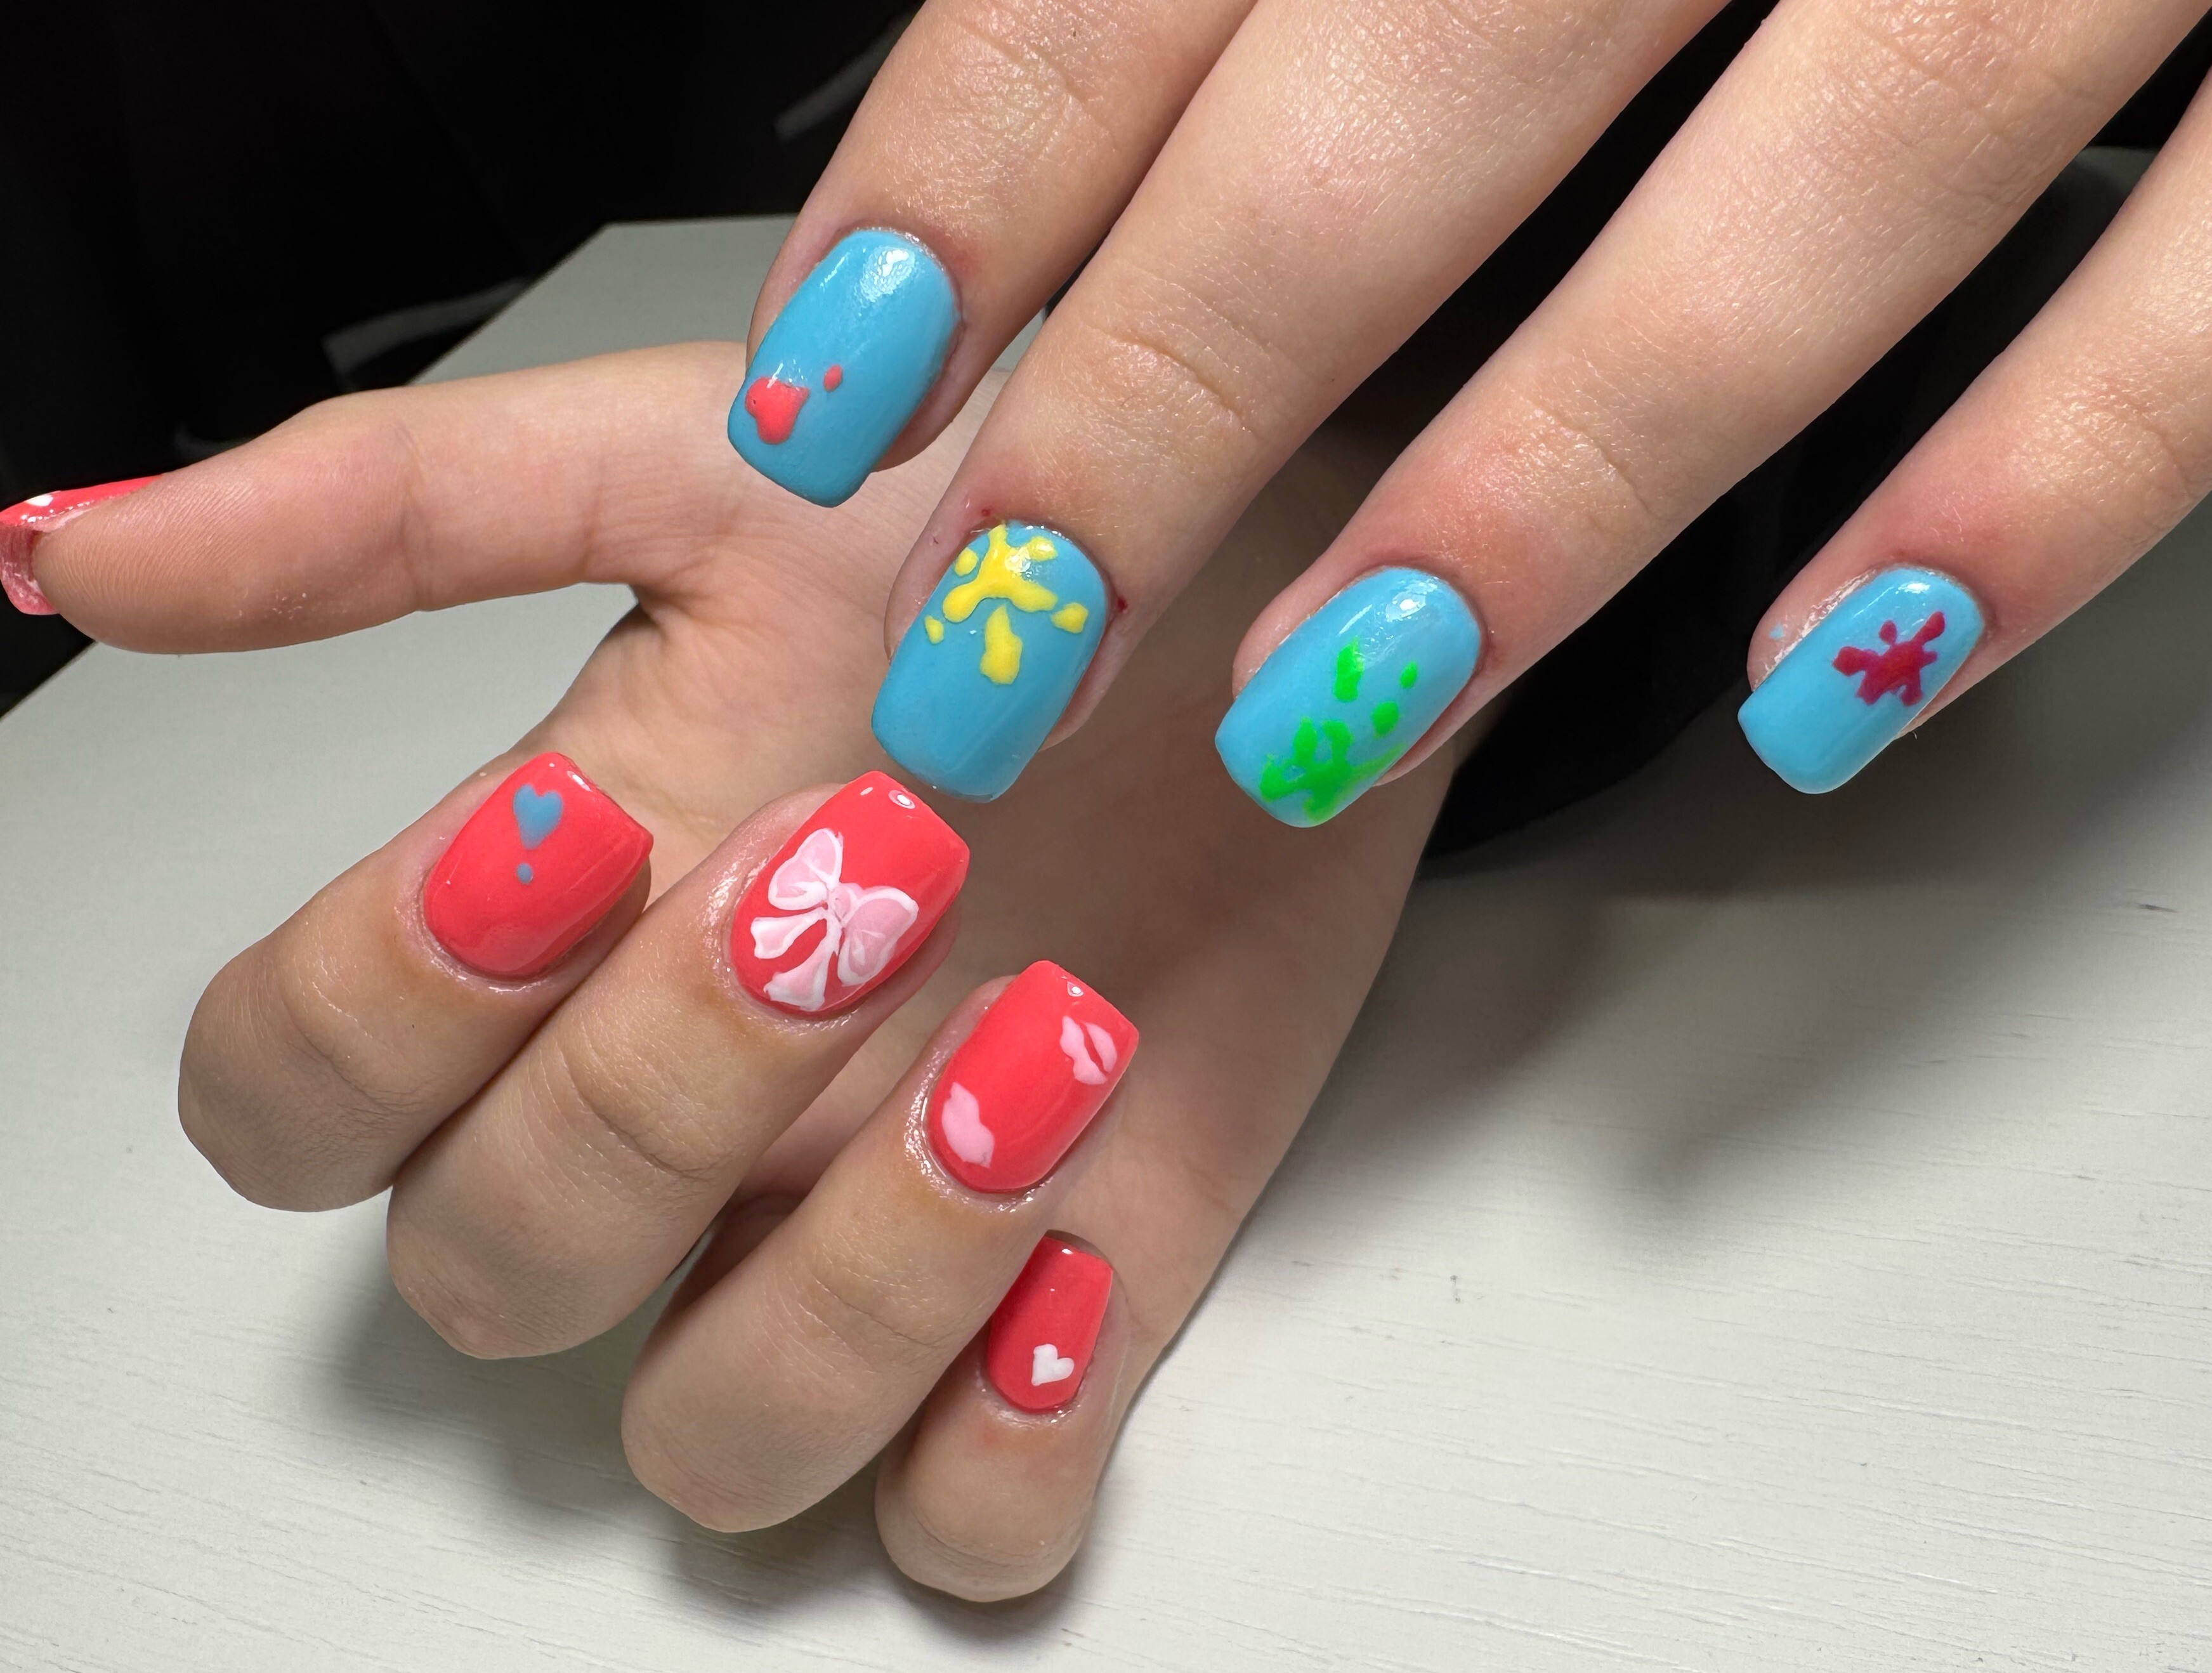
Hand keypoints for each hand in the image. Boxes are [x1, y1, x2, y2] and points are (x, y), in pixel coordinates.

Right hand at [8, 349, 1449, 1597]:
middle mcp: (685, 1124)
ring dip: (854, 1285)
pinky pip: (953, 1525)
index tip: (573, 842)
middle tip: (864, 869)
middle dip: (658, 1092)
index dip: (381, 1012)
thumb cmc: (996, 539)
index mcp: (563, 945)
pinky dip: (1000, 1444)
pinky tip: (1079, 1257)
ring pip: (716, 1440)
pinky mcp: (1055, 1312)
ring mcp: (859, 1240)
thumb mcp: (708, 475)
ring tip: (1034, 1040)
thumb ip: (405, 515)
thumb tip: (90, 552)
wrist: (1277, 605)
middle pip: (501, 1270)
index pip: (298, 1098)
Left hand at [728, 0, 2211, 810]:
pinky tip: (1828, 686)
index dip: (980, 167)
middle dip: (1172, 402)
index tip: (837, 384)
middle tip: (990, 653)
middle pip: (1416, 96)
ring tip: (1315, 721)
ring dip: (1528, 498)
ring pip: (1805, 207)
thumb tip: (1081, 89)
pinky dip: (2031, 498)